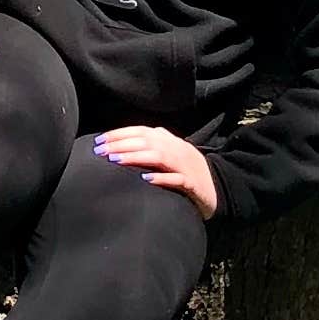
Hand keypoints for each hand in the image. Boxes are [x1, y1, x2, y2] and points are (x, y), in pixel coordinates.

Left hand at [92, 126, 218, 217]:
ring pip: (159, 157)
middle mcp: (177, 149)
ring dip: (136, 157)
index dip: (120, 134)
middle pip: (147, 142)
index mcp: (170, 141)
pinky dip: (161, 178)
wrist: (218, 188)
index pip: (142, 131)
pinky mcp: (192, 183)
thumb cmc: (187, 170)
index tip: (99, 140)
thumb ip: (152, 145)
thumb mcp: (170, 153)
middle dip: (122, 144)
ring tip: (116, 161)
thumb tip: (123, 142)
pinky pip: (176, 179)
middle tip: (101, 151)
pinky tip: (145, 179)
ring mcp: (185, 165)